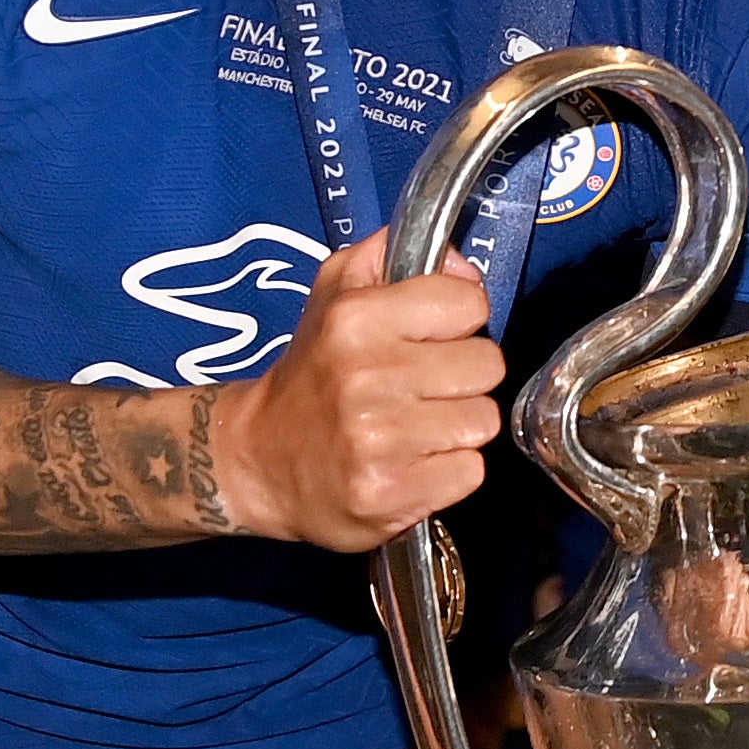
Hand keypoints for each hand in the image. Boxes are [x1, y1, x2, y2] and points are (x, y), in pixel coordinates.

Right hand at [212, 229, 502, 549]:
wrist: (261, 460)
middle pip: (487, 365)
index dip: (459, 319)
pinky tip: (414, 462)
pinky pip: (470, 471)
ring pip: (483, 421)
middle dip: (464, 376)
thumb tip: (462, 266)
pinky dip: (450, 470)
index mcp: (356, 319)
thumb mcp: (335, 292)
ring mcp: (377, 441)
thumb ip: (393, 254)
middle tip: (427, 387)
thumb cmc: (314, 373)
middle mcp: (365, 377)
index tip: (434, 336)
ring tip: (418, 426)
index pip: (469, 303)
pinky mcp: (389, 494)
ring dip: (459, 426)